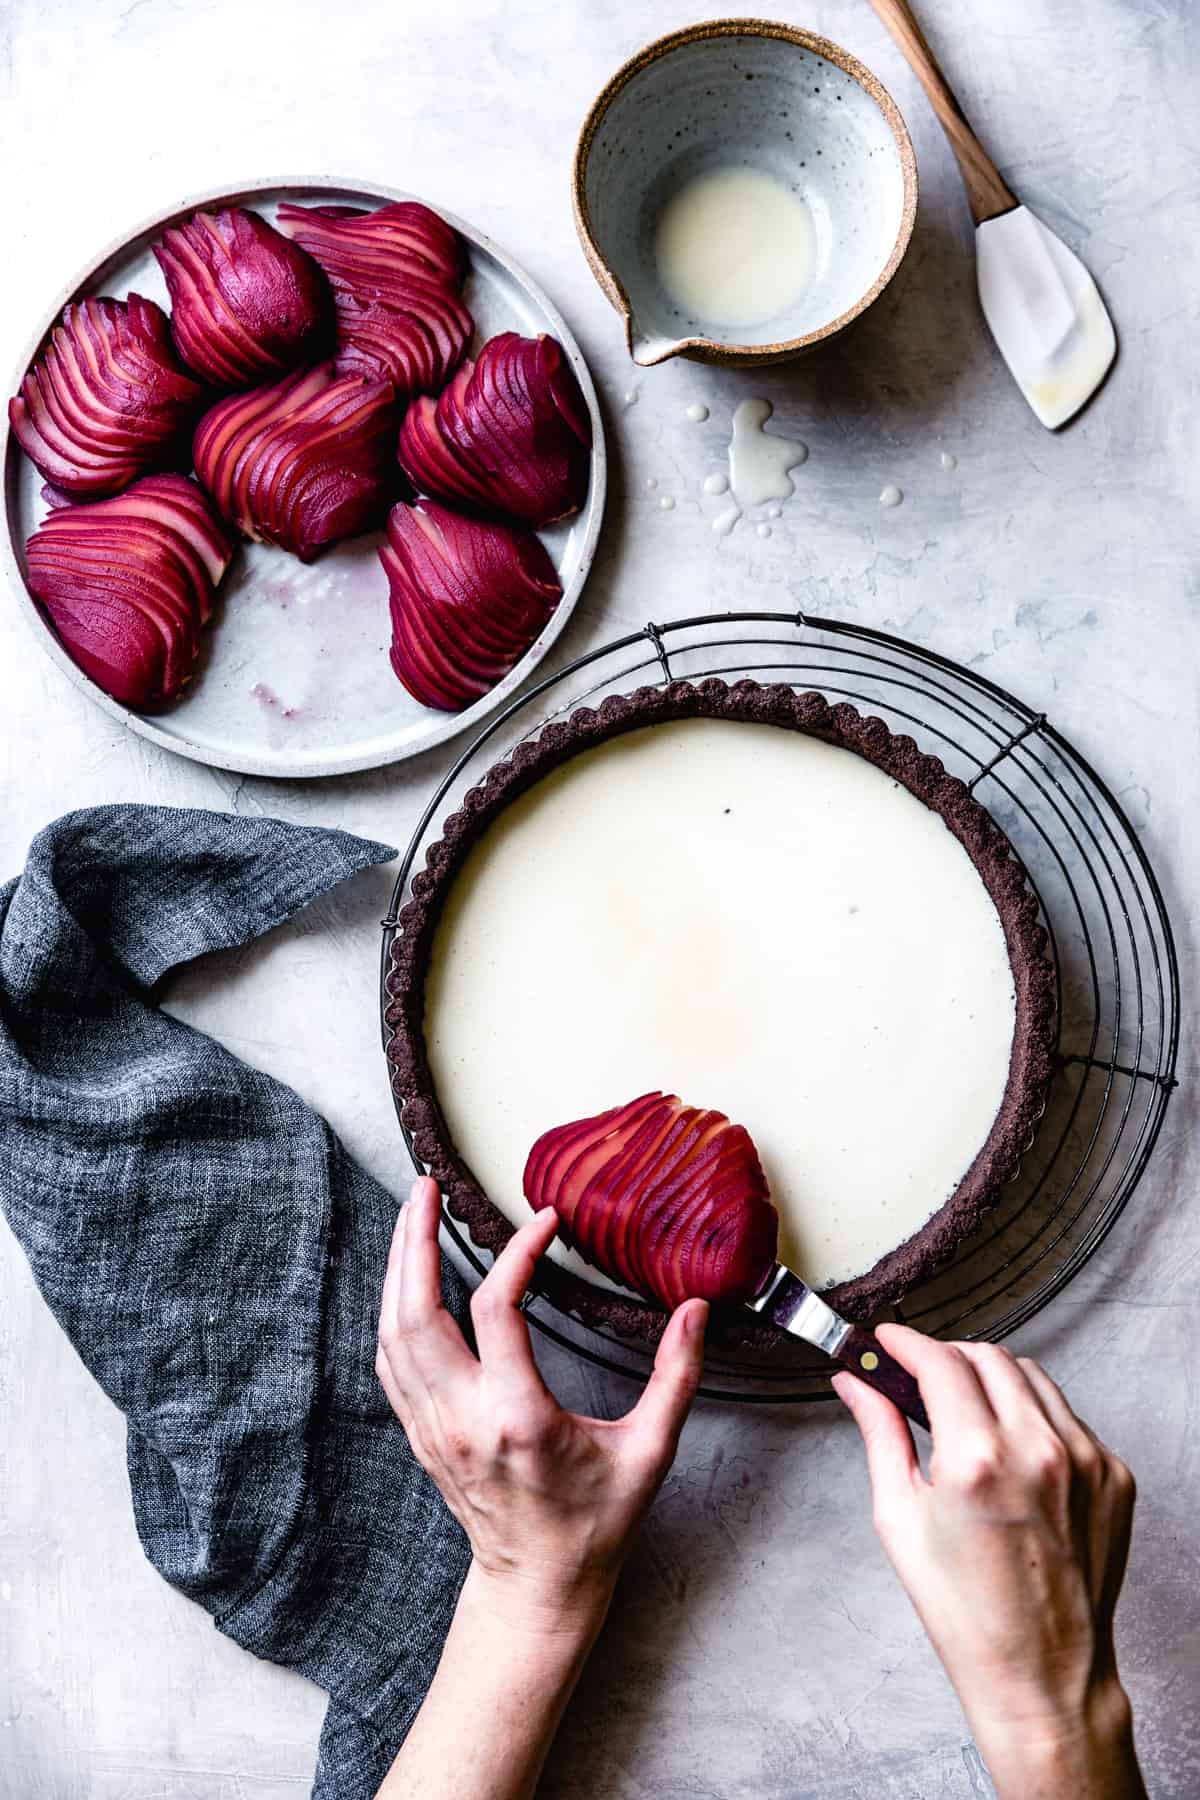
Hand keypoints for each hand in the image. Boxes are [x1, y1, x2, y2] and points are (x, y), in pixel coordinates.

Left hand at [376, 1176, 707, 1633]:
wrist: (539, 1586)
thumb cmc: (596, 1522)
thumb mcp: (649, 1451)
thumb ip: (675, 1376)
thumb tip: (696, 1309)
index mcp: (518, 1418)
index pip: (498, 1309)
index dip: (518, 1254)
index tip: (545, 1223)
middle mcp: (462, 1420)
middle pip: (416, 1313)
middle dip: (413, 1242)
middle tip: (425, 1187)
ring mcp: (433, 1429)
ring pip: (392, 1334)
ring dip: (396, 1269)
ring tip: (410, 1217)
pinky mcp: (421, 1435)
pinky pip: (391, 1362)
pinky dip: (392, 1312)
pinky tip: (404, 1281)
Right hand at [835, 1328, 1144, 1799]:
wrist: (1041, 1673)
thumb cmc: (966, 1613)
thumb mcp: (899, 1519)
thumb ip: (879, 1434)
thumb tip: (857, 1384)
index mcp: (977, 1459)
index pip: (940, 1361)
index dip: (906, 1342)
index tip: (889, 1341)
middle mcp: (1038, 1449)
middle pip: (988, 1357)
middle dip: (947, 1357)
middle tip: (919, 1377)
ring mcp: (1085, 1460)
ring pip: (1032, 1377)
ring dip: (992, 1379)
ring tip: (965, 1414)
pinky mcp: (1113, 1475)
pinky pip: (1066, 1416)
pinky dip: (1033, 1417)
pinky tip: (1009, 1452)